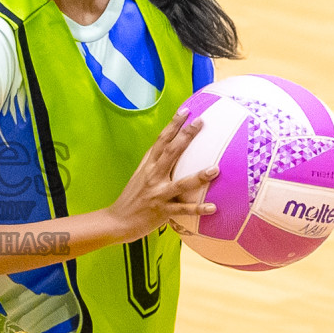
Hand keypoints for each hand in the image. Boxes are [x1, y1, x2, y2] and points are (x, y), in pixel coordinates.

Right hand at [107, 111, 217, 241]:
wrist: (117, 221)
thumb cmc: (132, 198)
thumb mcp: (140, 176)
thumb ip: (154, 164)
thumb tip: (170, 149)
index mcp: (148, 166)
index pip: (161, 141)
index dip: (172, 125)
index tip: (185, 111)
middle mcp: (153, 176)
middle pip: (171, 153)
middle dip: (186, 136)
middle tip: (200, 122)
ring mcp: (158, 194)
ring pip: (181, 183)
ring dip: (199, 176)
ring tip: (215, 169)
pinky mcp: (162, 211)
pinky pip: (183, 210)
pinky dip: (198, 209)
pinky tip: (213, 207)